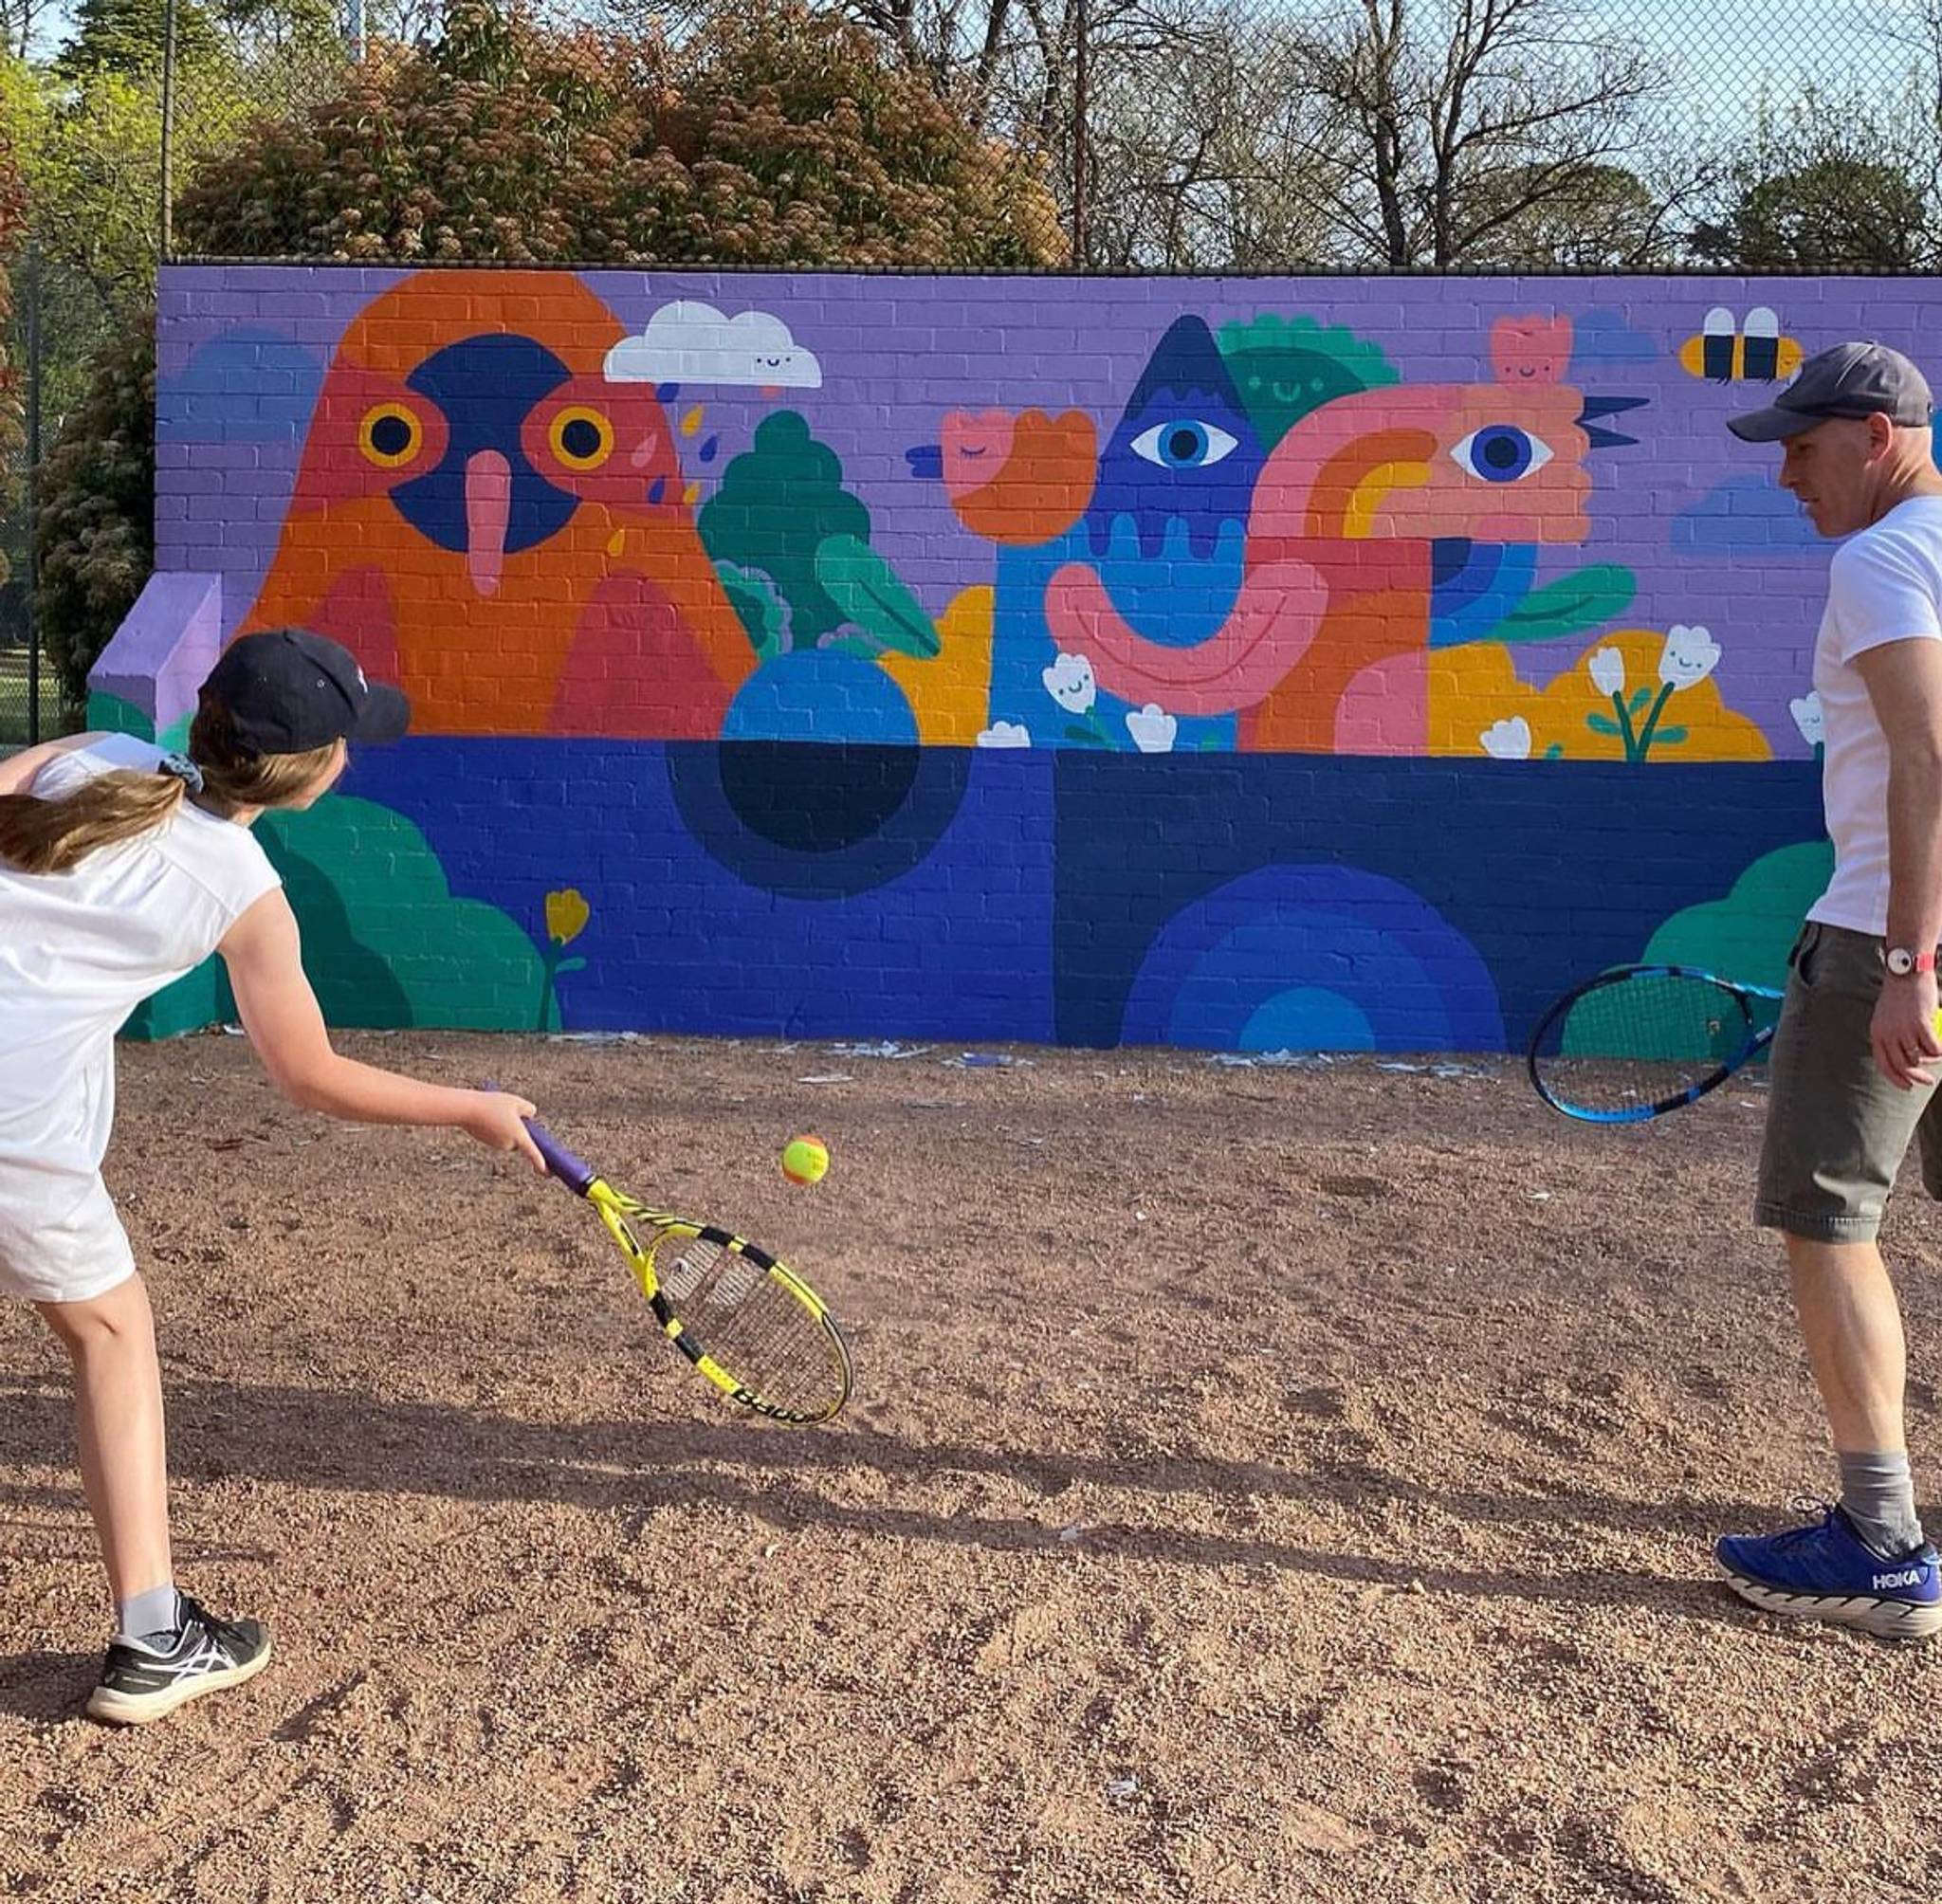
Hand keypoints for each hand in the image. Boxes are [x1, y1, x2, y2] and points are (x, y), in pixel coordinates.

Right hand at [460, 1090, 545, 1170]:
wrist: (467, 1109)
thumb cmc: (493, 1104)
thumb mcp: (516, 1102)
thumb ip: (528, 1109)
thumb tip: (531, 1115)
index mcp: (519, 1136)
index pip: (533, 1153)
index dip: (540, 1163)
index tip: (546, 1172)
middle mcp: (508, 1144)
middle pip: (520, 1138)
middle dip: (519, 1128)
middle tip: (511, 1112)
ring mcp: (496, 1144)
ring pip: (508, 1135)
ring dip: (507, 1125)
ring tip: (497, 1111)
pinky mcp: (487, 1141)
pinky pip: (497, 1134)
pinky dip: (497, 1126)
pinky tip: (489, 1115)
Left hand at [1871, 970, 1941, 1089]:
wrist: (1906, 974)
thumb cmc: (1900, 996)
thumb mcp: (1887, 1017)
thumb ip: (1891, 1036)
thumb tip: (1906, 1058)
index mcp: (1877, 1033)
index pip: (1883, 1064)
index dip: (1895, 1078)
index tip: (1907, 1086)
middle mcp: (1887, 1034)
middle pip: (1902, 1065)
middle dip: (1916, 1078)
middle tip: (1929, 1082)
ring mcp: (1903, 1029)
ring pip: (1919, 1056)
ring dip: (1931, 1060)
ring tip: (1936, 1055)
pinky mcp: (1919, 1024)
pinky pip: (1933, 1046)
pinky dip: (1940, 1051)